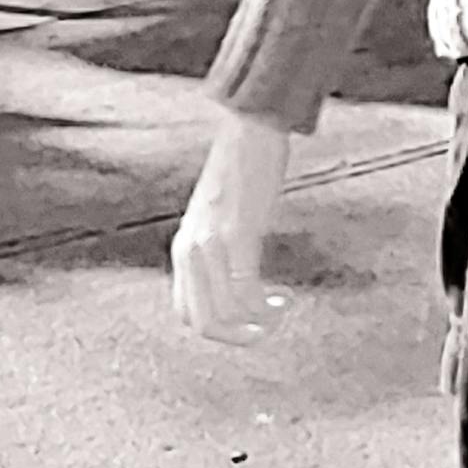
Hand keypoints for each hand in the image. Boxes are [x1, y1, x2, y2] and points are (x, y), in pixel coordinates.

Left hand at [168, 111, 298, 338]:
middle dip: (236, 338)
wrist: (250, 129)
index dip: (219, 329)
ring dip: (255, 326)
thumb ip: (218, 246)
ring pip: (223, 314)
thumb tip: (235, 276)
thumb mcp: (219, 216)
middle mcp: (190, 250)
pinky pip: (245, 291)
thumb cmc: (241, 169)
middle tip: (266, 330)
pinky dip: (265, 307)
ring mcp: (212, 243)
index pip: (185, 313)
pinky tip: (283, 299)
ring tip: (278, 312)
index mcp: (184, 248)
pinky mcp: (238, 234)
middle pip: (200, 324)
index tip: (249, 319)